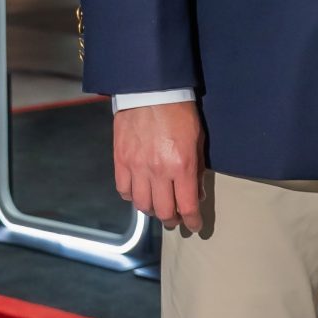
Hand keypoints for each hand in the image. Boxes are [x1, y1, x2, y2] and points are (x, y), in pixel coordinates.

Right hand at [113, 102, 204, 230]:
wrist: (150, 91)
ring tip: (157, 207)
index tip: (194, 226)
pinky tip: (139, 192)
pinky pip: (123, 190)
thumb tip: (197, 193)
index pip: (187, 206)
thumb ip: (197, 168)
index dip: (192, 221)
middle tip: (176, 219)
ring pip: (141, 204)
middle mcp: (158, 171)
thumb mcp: (197, 139)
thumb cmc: (179, 112)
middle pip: (162, 211)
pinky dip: (132, 196)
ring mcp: (136, 167)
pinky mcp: (120, 160)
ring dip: (151, 210)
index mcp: (182, 166)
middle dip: (172, 220)